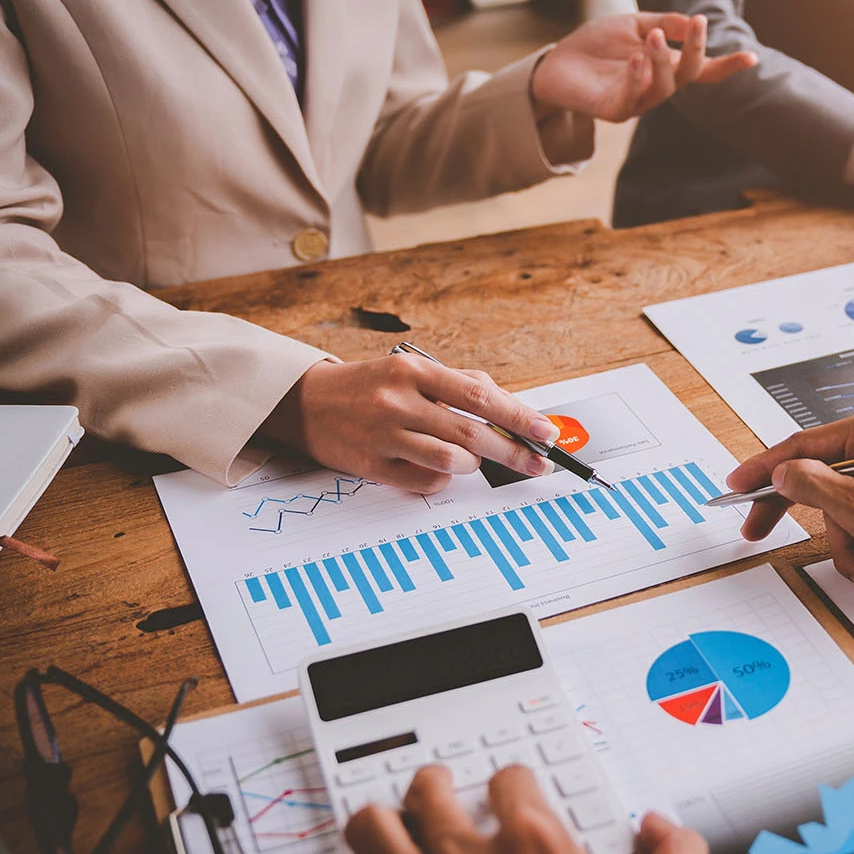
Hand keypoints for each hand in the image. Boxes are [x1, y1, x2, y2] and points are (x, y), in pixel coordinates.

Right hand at [260, 356, 560, 493]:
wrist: (307, 403)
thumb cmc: (372, 387)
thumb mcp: (414, 373)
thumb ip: (461, 386)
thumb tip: (513, 410)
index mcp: (415, 372)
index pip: (480, 396)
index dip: (519, 417)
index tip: (546, 433)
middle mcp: (398, 401)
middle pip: (472, 433)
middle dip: (513, 452)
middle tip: (538, 463)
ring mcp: (384, 435)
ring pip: (452, 460)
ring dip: (473, 464)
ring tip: (471, 457)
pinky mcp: (372, 466)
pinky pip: (426, 481)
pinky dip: (443, 478)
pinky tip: (437, 467)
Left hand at [325, 765, 706, 853]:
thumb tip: (662, 829)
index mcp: (534, 846)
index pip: (507, 779)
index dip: (513, 783)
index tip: (514, 797)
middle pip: (424, 789)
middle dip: (434, 787)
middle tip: (440, 795)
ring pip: (369, 832)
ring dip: (381, 829)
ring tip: (395, 833)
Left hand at [531, 13, 756, 123]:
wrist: (556, 62)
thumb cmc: (597, 45)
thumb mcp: (632, 24)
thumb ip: (661, 24)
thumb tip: (691, 23)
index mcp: (665, 67)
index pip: (702, 70)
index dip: (727, 66)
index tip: (752, 58)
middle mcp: (656, 88)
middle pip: (687, 77)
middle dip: (695, 52)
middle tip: (696, 24)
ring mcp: (636, 102)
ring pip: (662, 90)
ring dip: (662, 62)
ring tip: (652, 38)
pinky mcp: (613, 111)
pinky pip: (631, 100)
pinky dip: (637, 78)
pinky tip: (636, 58)